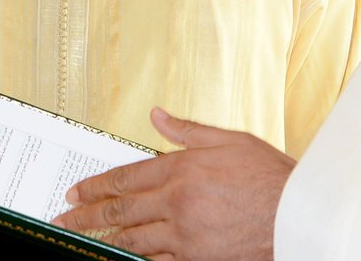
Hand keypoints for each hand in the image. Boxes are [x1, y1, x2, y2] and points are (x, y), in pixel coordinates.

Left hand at [53, 106, 294, 260]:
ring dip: (103, 237)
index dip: (97, 185)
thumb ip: (188, 130)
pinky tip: (122, 257)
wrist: (297, 214)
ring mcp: (184, 235)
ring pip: (132, 238)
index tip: (75, 191)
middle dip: (88, 213)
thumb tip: (157, 114)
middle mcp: (177, 202)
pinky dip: (136, 260)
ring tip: (82, 237)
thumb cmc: (269, 176)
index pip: (127, 176)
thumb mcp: (230, 140)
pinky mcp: (196, 259)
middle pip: (121, 209)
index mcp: (183, 168)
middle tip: (64, 218)